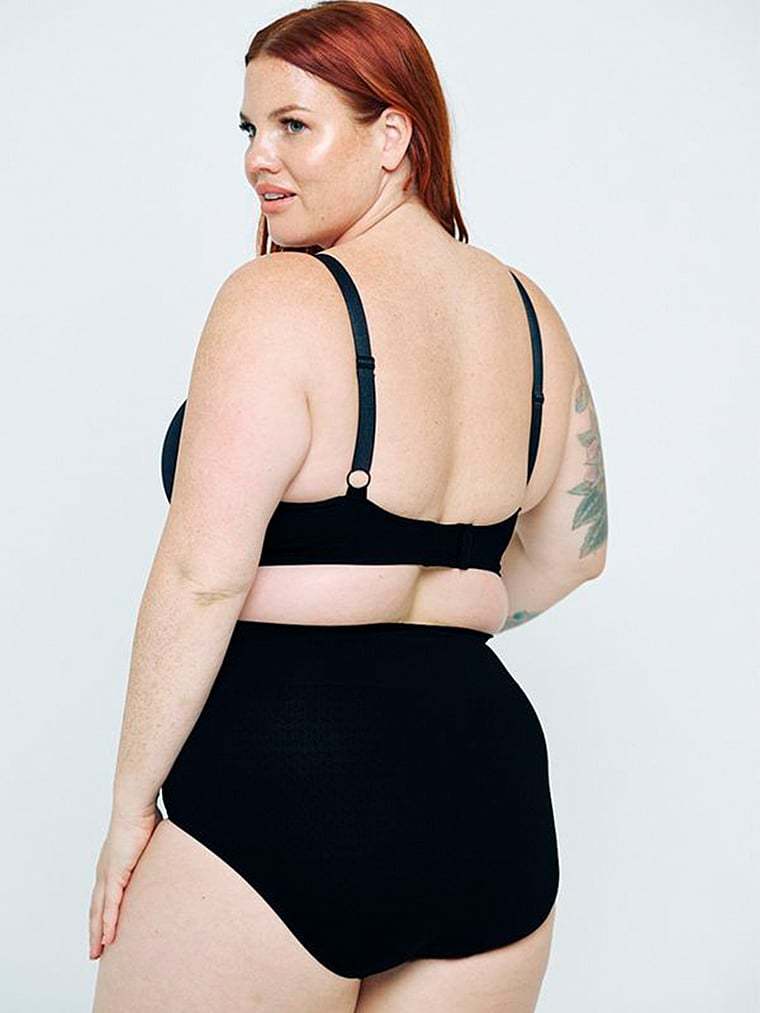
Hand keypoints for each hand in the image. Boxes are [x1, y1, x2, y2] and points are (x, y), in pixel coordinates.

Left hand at [88, 801, 163, 959]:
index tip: (102, 931)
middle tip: (95, 952)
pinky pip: (110, 905)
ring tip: (98, 952)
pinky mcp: (115, 873)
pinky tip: (107, 938)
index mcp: (111, 864)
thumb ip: (155, 853)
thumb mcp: (151, 841)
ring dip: (98, 933)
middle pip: (96, 908)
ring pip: (99, 911)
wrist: (135, 804)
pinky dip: (108, 923)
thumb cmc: (143, 816)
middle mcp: (105, 871)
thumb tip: (170, 853)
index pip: (103, 895)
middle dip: (95, 931)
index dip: (102, 914)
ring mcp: (108, 873)